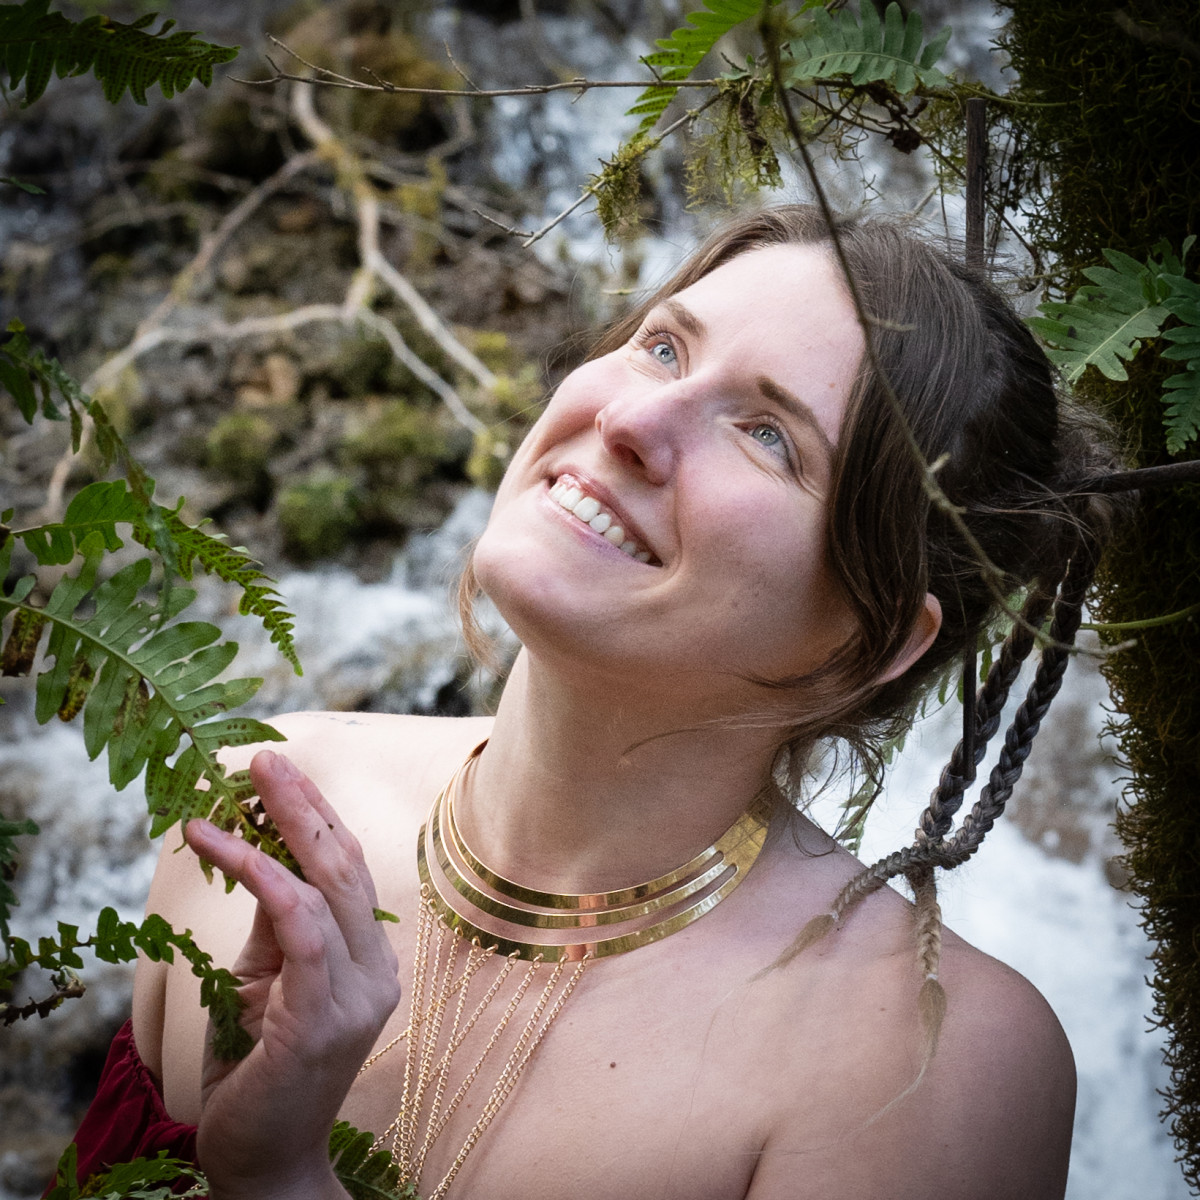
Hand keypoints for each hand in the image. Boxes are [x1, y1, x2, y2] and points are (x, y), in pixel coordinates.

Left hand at [184, 750, 401, 1199]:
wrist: (263, 1162)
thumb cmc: (259, 1073)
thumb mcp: (263, 984)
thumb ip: (275, 927)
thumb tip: (262, 860)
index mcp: (370, 961)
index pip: (349, 872)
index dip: (317, 817)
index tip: (280, 775)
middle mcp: (377, 971)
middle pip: (347, 865)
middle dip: (307, 805)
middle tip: (267, 759)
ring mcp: (358, 995)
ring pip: (330, 885)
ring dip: (285, 826)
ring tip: (245, 786)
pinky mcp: (323, 1016)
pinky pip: (300, 927)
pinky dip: (264, 878)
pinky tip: (226, 847)